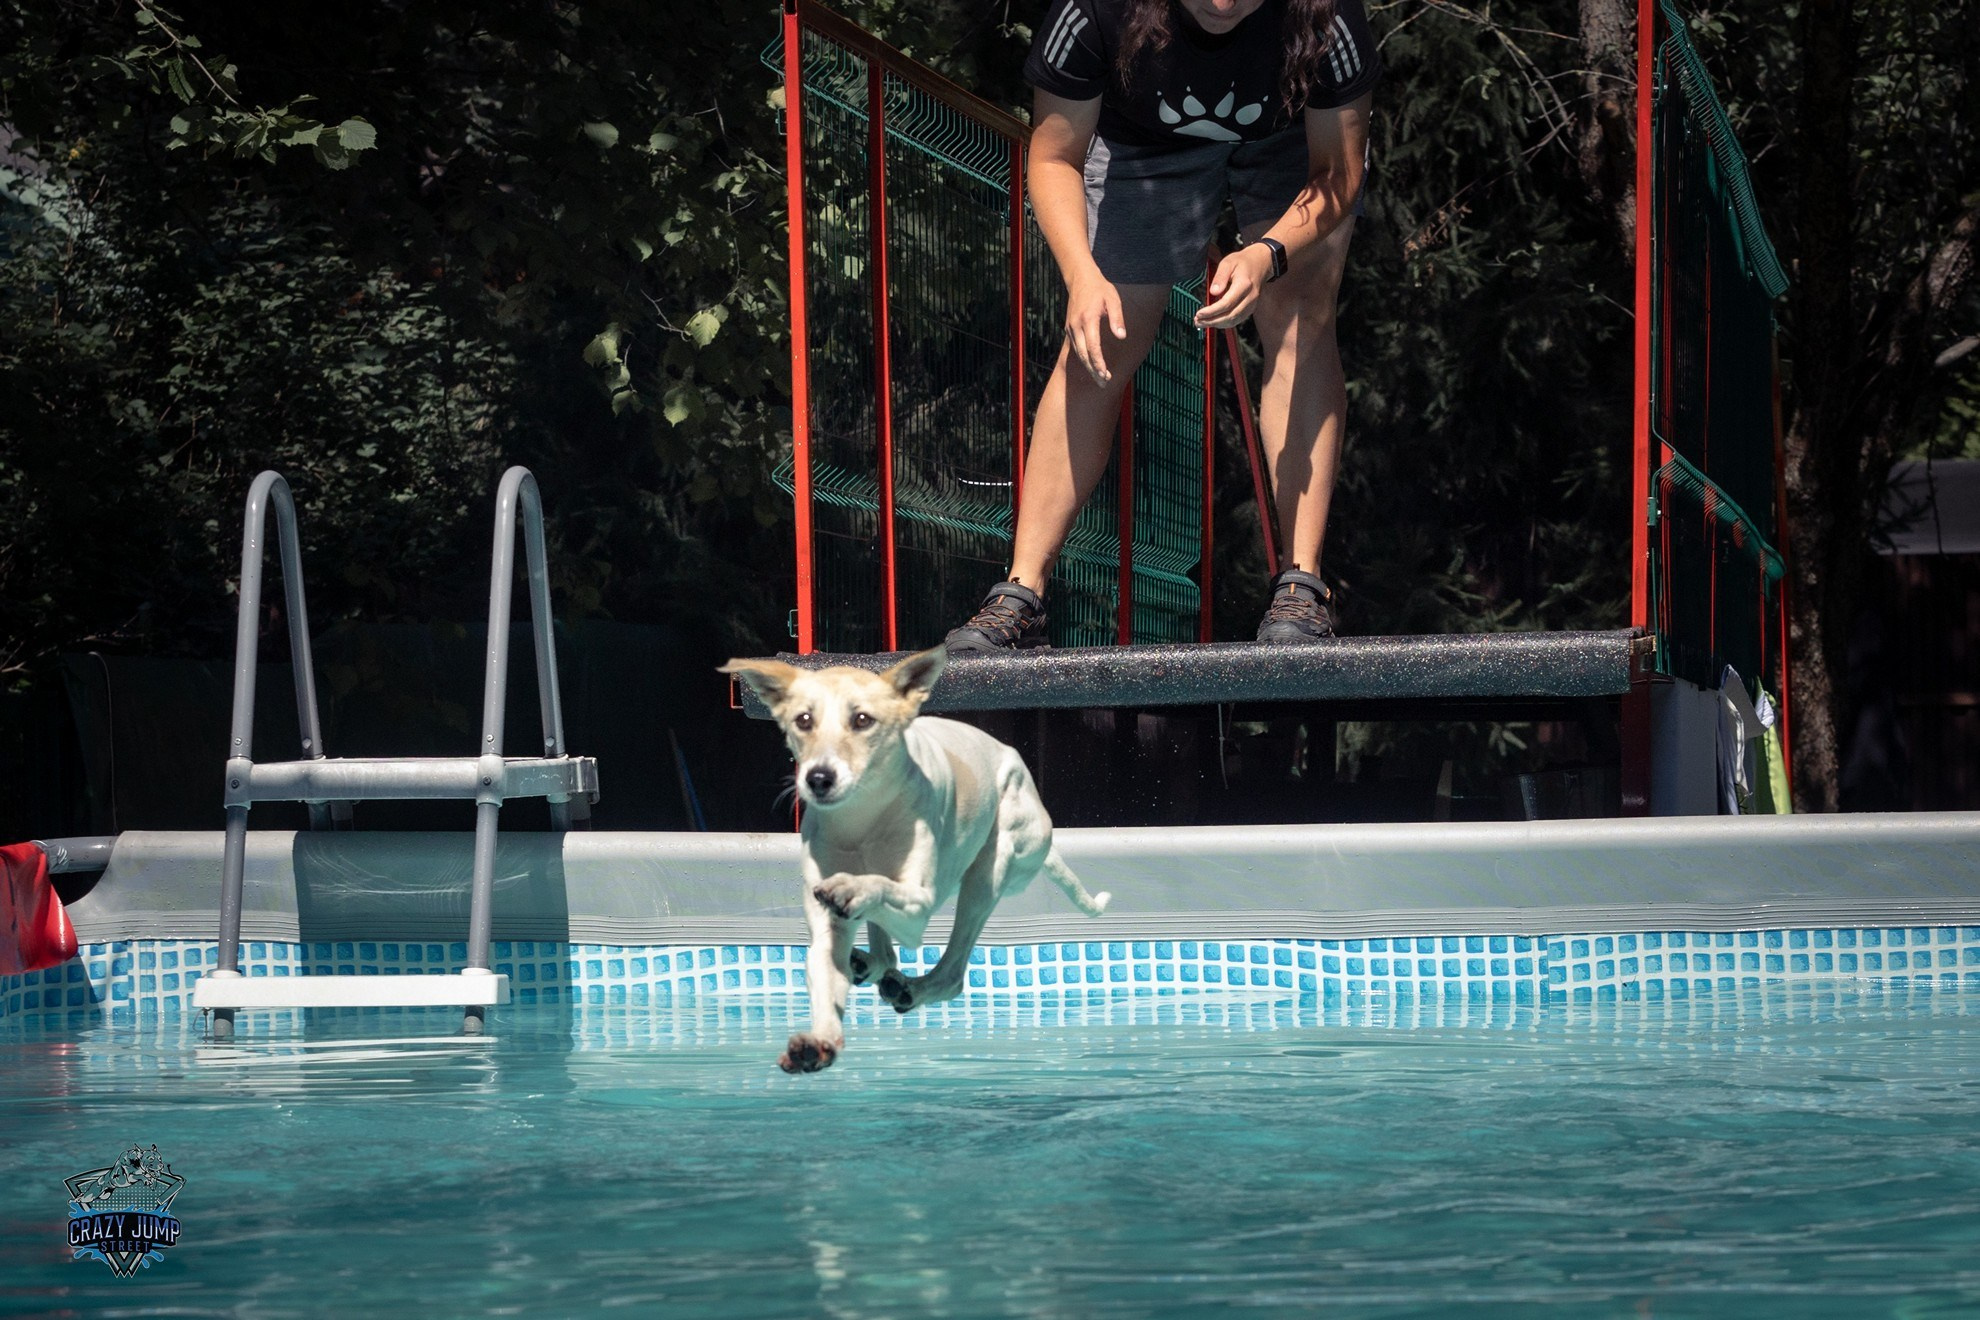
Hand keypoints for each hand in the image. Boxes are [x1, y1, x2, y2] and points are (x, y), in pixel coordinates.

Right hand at [1064, 271, 1126, 385]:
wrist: (1080, 279)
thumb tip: (1122, 336)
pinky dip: (1084, 359)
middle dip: (1093, 371)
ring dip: (1089, 368)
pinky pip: (1077, 348)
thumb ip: (1117, 318)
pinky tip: (1092, 367)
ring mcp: (1071, 328)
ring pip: (1079, 354)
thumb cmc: (1100, 289)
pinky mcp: (1070, 329)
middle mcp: (1076, 326)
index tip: (1106, 374)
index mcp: (1088, 319)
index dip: (1099, 363)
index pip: (1093, 347)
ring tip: (1100, 380)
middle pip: (1084, 355)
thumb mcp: (1113, 299)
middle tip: (1104, 384)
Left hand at [1194, 245, 1274, 329]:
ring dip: (1217, 324)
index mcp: (1244, 285)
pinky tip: (1214, 321)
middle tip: (1197, 321)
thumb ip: (1220, 277)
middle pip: (1230, 315)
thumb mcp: (1228, 263)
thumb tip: (1213, 292)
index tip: (1199, 313)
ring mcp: (1252, 304)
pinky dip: (1225, 323)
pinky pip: (1237, 319)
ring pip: (1234, 320)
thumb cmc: (1242, 262)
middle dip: (1212, 321)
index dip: (1212, 311)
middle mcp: (1250, 297)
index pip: (1226, 303)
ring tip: (1202, 323)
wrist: (1260, 263)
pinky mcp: (1251, 308)